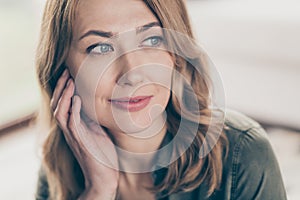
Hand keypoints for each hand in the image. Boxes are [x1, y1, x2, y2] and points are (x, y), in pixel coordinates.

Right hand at [50, 69, 118, 198]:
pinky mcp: (80, 141)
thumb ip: (94, 119)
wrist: (104, 176)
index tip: (69, 74)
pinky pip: (72, 123)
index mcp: (74, 126)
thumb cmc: (103, 154)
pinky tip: (76, 97)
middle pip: (57, 105)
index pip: (63, 104)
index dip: (64, 89)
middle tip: (66, 72)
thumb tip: (100, 103)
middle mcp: (70, 130)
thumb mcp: (98, 131)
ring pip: (61, 111)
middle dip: (60, 88)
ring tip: (69, 80)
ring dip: (64, 95)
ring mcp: (73, 136)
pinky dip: (73, 109)